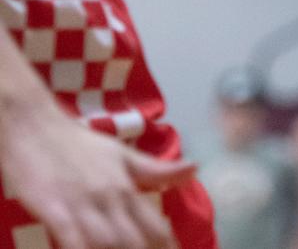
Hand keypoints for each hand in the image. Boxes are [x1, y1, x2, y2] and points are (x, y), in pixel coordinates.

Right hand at [0, 99, 193, 248]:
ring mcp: (83, 206)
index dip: (166, 248)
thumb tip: (195, 169)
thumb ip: (156, 170)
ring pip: (108, 244)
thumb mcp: (122, 155)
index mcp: (128, 187)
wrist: (36, 127)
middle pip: (135, 242)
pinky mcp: (55, 211)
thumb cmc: (80, 145)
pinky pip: (73, 241)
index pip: (156, 228)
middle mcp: (110, 198)